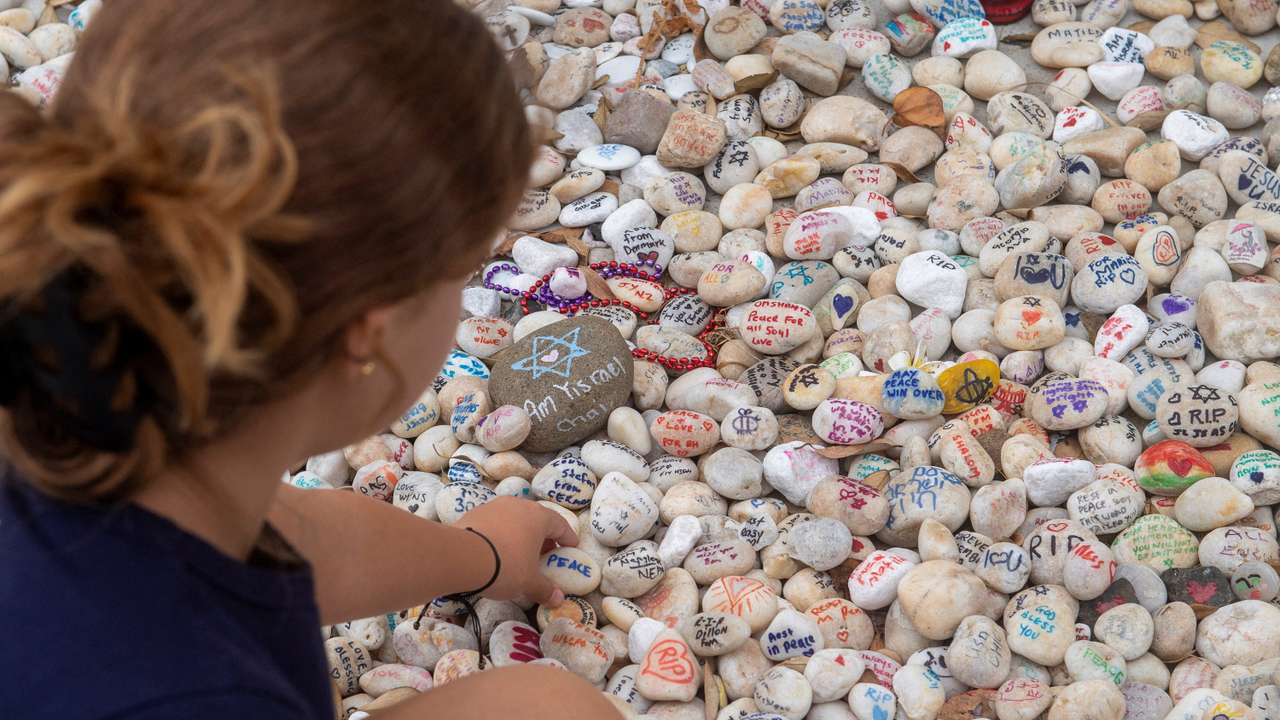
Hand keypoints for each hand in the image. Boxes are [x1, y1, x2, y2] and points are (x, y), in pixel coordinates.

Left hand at [457, 497, 577, 606]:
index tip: (571, 547)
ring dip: (520, 535)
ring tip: (519, 553)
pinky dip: (500, 535)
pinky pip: (495, 524)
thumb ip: (545, 589)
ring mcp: (495, 506)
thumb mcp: (528, 582)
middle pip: (537, 519)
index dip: (568, 537)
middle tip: (545, 554)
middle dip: (543, 537)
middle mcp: (518, 505)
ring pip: (514, 519)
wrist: (461, 556)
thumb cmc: (505, 566)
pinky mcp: (475, 513)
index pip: (560, 524)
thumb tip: (558, 599)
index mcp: (538, 517)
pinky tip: (496, 551)